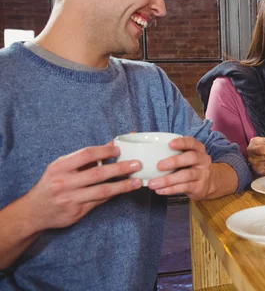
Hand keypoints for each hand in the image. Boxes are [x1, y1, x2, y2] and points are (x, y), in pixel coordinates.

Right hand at [25, 143, 142, 230]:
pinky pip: (99, 201)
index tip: (120, 149)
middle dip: (120, 168)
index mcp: (60, 167)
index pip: (86, 154)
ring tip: (138, 181)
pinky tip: (124, 190)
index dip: (105, 151)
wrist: (34, 211)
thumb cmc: (53, 183)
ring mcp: (70, 199)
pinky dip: (113, 195)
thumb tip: (113, 144)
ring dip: (123, 185)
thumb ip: (86, 157)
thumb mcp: (63, 167)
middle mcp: (64, 182)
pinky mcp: (76, 212)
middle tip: (137, 164)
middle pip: (98, 173)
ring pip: (102, 190)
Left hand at [147, 136, 212, 199]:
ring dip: (168, 180)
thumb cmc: (191, 167)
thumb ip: (174, 153)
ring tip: (153, 183)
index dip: (182, 142)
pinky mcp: (199, 187)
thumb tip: (148, 154)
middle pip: (191, 158)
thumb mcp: (187, 157)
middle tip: (159, 166)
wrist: (207, 183)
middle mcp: (203, 160)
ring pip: (186, 175)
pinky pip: (184, 187)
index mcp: (198, 149)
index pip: (192, 142)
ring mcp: (202, 174)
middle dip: (175, 161)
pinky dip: (170, 189)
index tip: (170, 144)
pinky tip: (160, 190)